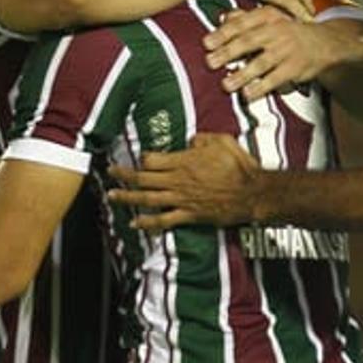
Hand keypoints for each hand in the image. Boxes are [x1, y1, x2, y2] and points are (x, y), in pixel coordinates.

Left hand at [107, 133, 260, 230]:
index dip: (143, 158)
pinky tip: (135, 223)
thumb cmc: (240, 165)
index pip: (152, 159)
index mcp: (184, 160)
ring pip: (147, 199)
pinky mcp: (189, 215)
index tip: (141, 158)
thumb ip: (203, 138)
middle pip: (143, 178)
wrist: (252, 193)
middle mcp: (178, 180)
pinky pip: (163, 220)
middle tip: (110, 173)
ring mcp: (181, 199)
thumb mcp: (222, 141)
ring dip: (127, 198)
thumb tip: (191, 140)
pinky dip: (147, 223)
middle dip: (123, 175)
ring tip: (112, 197)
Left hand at [205, 7, 341, 99]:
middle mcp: (277, 31)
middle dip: (227, 53)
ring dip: (242, 74)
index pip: (242, 24)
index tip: (207, 43)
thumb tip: (222, 18)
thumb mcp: (271, 19)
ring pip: (261, 63)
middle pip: (248, 42)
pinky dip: (260, 88)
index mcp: (268, 17)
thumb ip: (246, 19)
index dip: (223, 33)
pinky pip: (275, 79)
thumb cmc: (290, 32)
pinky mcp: (294, 67)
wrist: (324, 43)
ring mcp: (287, 49)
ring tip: (226, 84)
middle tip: (210, 62)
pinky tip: (248, 94)